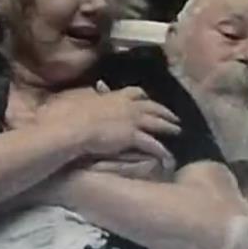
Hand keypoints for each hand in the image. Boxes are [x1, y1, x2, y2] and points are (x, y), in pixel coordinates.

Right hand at [36, 84, 180, 161]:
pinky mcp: (134, 137)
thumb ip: (85, 97)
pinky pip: (153, 144)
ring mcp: (133, 120)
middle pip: (152, 106)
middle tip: (174, 115)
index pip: (134, 92)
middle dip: (164, 110)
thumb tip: (87, 93)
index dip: (143, 97)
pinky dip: (162, 150)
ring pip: (158, 122)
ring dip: (169, 126)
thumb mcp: (76, 100)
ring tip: (179, 131)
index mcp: (114, 96)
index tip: (148, 99)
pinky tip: (169, 156)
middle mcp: (128, 106)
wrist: (72, 128)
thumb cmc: (69, 115)